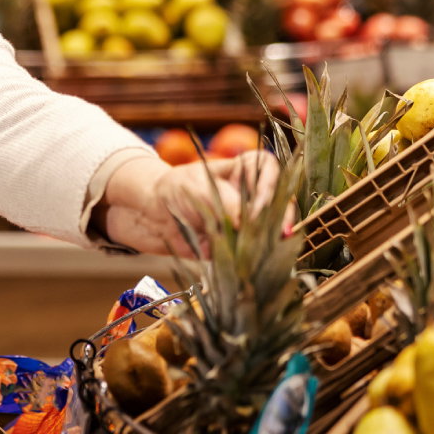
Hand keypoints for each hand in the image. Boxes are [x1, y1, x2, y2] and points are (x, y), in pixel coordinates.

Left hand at [100, 150, 281, 255]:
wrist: (151, 215)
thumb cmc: (174, 190)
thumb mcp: (195, 188)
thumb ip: (223, 201)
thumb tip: (249, 221)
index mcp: (242, 170)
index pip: (268, 169)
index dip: (270, 185)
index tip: (261, 205)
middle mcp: (251, 195)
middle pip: (279, 202)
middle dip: (283, 217)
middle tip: (280, 233)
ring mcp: (248, 220)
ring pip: (272, 229)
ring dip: (273, 239)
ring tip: (269, 249)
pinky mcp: (240, 244)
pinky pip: (255, 251)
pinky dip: (258, 257)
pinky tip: (257, 264)